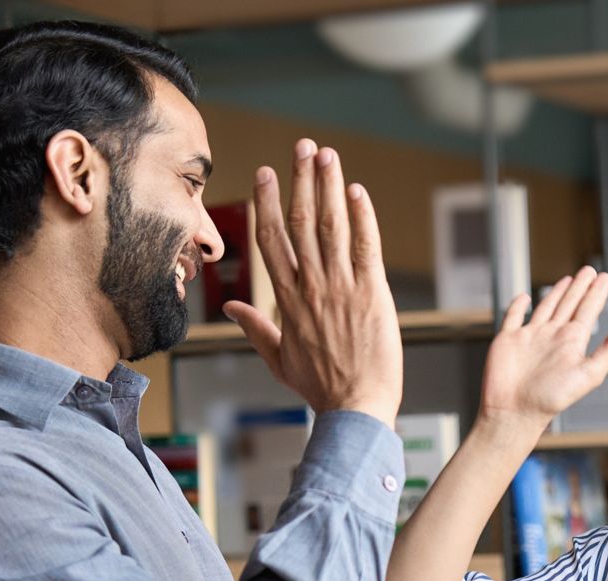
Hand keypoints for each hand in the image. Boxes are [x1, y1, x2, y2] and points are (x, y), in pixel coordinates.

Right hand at [224, 139, 402, 426]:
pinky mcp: (373, 293)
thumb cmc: (321, 388)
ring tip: (327, 154)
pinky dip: (362, 217)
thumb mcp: (279, 359)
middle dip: (301, 180)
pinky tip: (356, 191)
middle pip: (300, 222)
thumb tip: (234, 308)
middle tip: (303, 146)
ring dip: (328, 187)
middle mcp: (311, 287)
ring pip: (331, 227)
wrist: (355, 408)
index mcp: (287, 300)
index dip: (267, 202)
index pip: (271, 240)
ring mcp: (342, 288)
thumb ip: (256, 328)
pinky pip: (366, 247)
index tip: (266, 172)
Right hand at [478, 266, 607, 436]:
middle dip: (580, 287)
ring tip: (568, 279)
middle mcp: (553, 336)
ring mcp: (530, 337)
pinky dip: (518, 306)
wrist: (515, 412)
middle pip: (570, 304)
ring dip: (557, 293)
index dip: (597, 293)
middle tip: (590, 270)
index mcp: (572, 342)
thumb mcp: (589, 374)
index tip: (605, 277)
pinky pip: (513, 317)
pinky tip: (524, 297)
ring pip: (546, 307)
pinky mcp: (508, 340)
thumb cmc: (551, 399)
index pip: (588, 310)